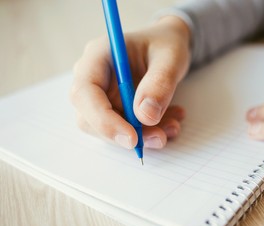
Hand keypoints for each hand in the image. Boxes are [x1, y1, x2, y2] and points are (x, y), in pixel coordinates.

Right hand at [69, 16, 190, 148]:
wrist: (169, 49)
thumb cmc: (166, 44)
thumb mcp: (171, 57)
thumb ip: (160, 83)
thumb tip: (145, 116)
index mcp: (97, 56)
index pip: (85, 93)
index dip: (104, 120)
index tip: (132, 138)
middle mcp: (93, 78)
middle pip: (90, 118)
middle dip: (125, 134)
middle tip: (160, 137)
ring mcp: (102, 97)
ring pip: (110, 130)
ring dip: (142, 136)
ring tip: (173, 126)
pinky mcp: (114, 111)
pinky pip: (126, 131)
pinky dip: (149, 133)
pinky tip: (171, 122)